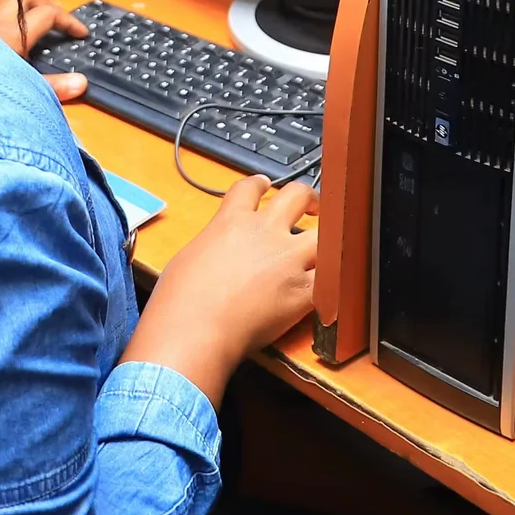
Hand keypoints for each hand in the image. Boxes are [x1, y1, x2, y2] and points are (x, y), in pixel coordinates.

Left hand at [0, 0, 89, 101]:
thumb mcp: (23, 91)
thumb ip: (52, 87)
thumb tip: (78, 84)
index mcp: (14, 34)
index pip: (49, 15)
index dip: (68, 21)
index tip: (79, 31)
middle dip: (45, 3)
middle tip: (56, 15)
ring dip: (14, 3)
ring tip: (23, 14)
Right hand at [120, 177, 317, 407]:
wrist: (194, 329)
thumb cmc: (179, 301)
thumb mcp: (187, 256)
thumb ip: (211, 245)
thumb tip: (218, 253)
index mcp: (231, 222)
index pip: (249, 188)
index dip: (259, 184)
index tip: (263, 186)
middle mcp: (264, 233)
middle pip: (296, 196)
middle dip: (307, 197)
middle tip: (310, 205)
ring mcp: (287, 260)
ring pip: (326, 233)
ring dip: (329, 236)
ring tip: (332, 242)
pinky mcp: (302, 292)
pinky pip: (332, 280)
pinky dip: (335, 281)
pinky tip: (334, 284)